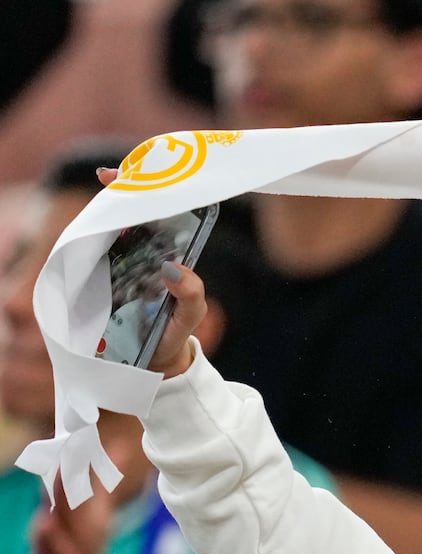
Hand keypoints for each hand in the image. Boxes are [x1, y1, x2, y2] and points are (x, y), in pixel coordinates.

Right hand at [95, 168, 207, 378]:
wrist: (154, 360)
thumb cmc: (176, 329)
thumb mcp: (192, 314)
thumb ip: (191, 295)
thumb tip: (174, 269)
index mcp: (169, 255)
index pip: (162, 215)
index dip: (151, 192)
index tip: (139, 178)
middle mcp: (145, 254)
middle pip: (133, 215)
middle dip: (121, 193)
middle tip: (109, 179)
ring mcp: (121, 263)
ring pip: (111, 230)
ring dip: (102, 214)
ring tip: (99, 203)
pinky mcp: (102, 278)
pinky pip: (93, 254)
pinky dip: (86, 241)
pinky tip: (83, 233)